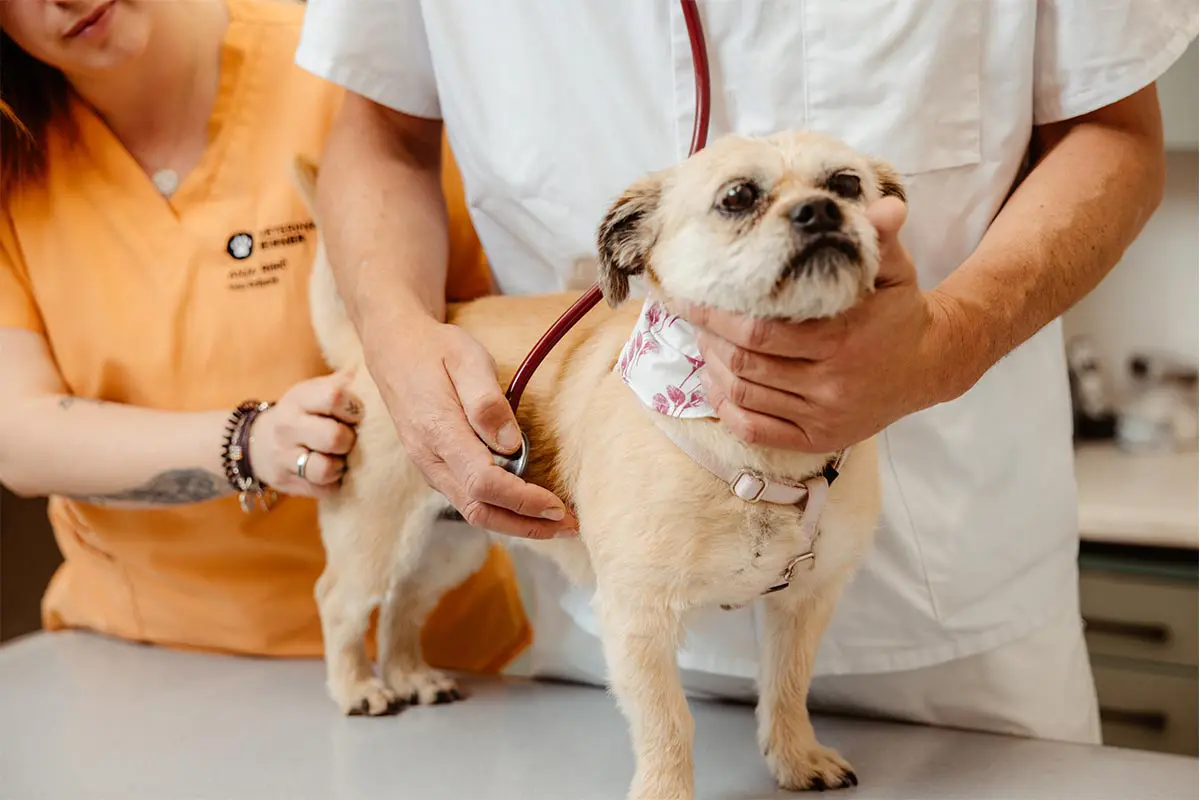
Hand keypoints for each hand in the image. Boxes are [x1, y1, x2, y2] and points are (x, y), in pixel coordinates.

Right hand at [249, 371, 362, 497]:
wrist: (257, 442)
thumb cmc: (302, 414)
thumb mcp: (314, 391)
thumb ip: (343, 382)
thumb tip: (373, 366)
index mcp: (299, 398)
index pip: (334, 396)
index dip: (354, 407)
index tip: (356, 414)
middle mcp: (288, 426)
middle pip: (334, 437)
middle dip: (350, 440)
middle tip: (349, 439)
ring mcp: (284, 457)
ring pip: (325, 469)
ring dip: (341, 466)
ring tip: (341, 459)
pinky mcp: (287, 483)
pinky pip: (323, 490)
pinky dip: (334, 484)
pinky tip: (332, 474)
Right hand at [368, 319, 576, 539]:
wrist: (394, 348)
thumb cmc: (436, 351)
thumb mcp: (467, 359)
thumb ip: (487, 402)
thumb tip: (511, 444)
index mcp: (438, 432)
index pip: (484, 483)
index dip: (523, 500)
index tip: (557, 505)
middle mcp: (431, 460)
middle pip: (480, 511)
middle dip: (527, 525)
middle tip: (569, 525)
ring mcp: (431, 468)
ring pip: (474, 511)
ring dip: (516, 523)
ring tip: (555, 522)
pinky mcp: (436, 468)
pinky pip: (469, 500)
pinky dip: (501, 510)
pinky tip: (527, 506)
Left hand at [681, 197, 968, 452]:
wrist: (932, 364)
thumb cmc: (900, 311)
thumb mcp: (895, 271)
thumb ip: (881, 238)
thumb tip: (885, 206)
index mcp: (843, 340)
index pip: (760, 334)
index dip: (717, 318)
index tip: (691, 300)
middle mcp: (831, 384)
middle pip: (746, 365)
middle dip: (710, 341)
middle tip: (696, 319)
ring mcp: (823, 416)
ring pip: (746, 396)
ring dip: (714, 371)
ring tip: (705, 345)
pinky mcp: (818, 439)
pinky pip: (757, 430)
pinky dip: (729, 408)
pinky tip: (718, 384)